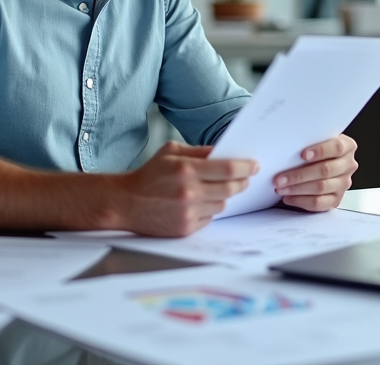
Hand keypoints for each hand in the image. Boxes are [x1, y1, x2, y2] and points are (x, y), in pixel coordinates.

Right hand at [115, 141, 257, 236]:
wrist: (125, 202)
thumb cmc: (148, 174)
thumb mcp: (171, 152)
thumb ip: (199, 151)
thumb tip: (224, 152)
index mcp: (186, 169)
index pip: (228, 168)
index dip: (245, 167)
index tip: (254, 165)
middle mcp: (189, 192)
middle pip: (231, 188)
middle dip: (241, 182)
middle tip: (245, 178)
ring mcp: (188, 212)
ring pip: (222, 204)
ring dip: (224, 196)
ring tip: (215, 189)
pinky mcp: (185, 228)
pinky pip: (210, 218)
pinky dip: (209, 210)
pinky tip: (199, 202)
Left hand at [273, 134, 357, 211]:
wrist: (318, 163)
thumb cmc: (314, 150)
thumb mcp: (315, 141)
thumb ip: (308, 141)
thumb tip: (287, 146)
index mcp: (347, 147)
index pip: (337, 147)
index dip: (320, 151)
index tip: (303, 155)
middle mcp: (348, 165)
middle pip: (326, 170)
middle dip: (299, 175)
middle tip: (280, 178)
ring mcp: (343, 184)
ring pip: (321, 187)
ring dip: (297, 188)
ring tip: (281, 188)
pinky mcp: (335, 199)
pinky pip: (318, 203)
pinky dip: (301, 200)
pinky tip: (289, 197)